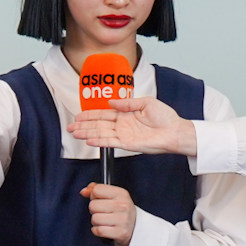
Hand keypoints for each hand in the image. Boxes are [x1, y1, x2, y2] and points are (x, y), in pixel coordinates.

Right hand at [66, 96, 194, 155]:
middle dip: (83, 125)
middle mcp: (122, 125)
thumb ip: (127, 102)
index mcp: (125, 114)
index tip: (78, 116)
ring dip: (87, 133)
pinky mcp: (128, 144)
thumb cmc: (165, 117)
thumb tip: (111, 101)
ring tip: (74, 133)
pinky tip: (89, 140)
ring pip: (101, 133)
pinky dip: (99, 141)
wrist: (175, 131)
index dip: (90, 115)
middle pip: (98, 125)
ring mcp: (124, 135)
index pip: (103, 114)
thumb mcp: (146, 102)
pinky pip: (110, 142)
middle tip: (70, 127)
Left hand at [82, 182, 135, 245]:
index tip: (100, 201)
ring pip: (94, 218)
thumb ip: (97, 190)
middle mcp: (123, 205)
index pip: (97, 190)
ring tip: (104, 221)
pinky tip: (104, 229)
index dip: (94, 196)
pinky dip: (97, 231)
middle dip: (94, 210)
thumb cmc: (121, 211)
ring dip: (96, 222)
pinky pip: (98, 230)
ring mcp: (122, 219)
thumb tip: (84, 191)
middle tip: (103, 213)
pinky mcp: (120, 232)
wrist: (135, 228)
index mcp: (121, 193)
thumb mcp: (113, 196)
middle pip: (93, 205)